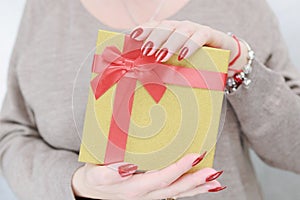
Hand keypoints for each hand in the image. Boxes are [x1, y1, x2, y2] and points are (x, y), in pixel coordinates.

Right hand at [72, 153, 224, 199]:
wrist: (91, 191)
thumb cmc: (95, 179)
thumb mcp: (97, 174)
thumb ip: (111, 173)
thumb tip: (128, 168)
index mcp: (135, 187)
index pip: (162, 177)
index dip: (179, 168)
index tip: (195, 156)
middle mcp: (147, 194)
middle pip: (176, 188)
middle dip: (196, 180)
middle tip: (214, 172)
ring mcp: (151, 196)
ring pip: (178, 193)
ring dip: (198, 188)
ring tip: (215, 183)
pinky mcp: (151, 193)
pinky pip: (173, 193)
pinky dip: (189, 190)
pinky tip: (200, 186)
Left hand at [130, 20, 247, 75]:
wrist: (226, 56)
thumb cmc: (197, 60)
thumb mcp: (178, 60)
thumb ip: (165, 61)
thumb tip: (144, 73)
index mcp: (172, 31)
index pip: (156, 26)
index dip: (145, 29)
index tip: (133, 36)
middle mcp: (182, 27)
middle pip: (166, 27)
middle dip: (155, 38)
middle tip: (146, 51)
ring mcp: (196, 29)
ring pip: (181, 31)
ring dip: (170, 43)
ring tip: (161, 56)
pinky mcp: (210, 34)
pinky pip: (199, 37)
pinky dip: (190, 45)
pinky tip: (182, 55)